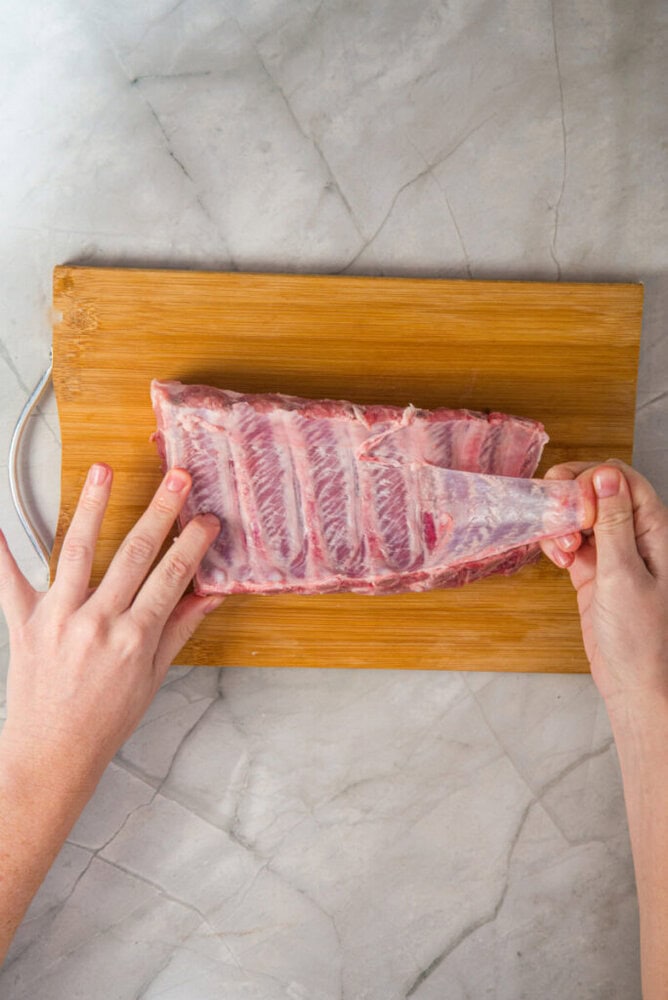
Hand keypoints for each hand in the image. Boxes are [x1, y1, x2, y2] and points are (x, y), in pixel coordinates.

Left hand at [0, 463, 221, 798]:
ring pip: (79, 551)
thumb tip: (209, 595)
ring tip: (105, 470)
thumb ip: (178, 630)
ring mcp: (58, 619)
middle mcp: (98, 623)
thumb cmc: (104, 722)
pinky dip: (0, 553)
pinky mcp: (24, 624)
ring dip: (94, 507)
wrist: (51, 757)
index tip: (206, 520)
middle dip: (160, 510)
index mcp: (134, 638)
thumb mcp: (152, 678)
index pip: (172, 576)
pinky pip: (9, 583)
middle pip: (135, 553)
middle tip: (176, 477)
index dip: (193, 544)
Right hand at [540, 460, 667, 708]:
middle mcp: (637, 536)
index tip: (572, 501)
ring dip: (562, 523)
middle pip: (599, 491)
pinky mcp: (595, 571)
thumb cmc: (642, 640)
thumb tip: (606, 476)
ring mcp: (615, 553)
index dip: (592, 479)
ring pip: (581, 515)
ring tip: (559, 550)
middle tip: (555, 517)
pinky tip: (557, 558)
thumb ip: (614, 524)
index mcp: (656, 530)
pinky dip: (558, 543)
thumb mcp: (623, 576)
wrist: (636, 686)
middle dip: (571, 498)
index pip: (622, 478)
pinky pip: (572, 541)